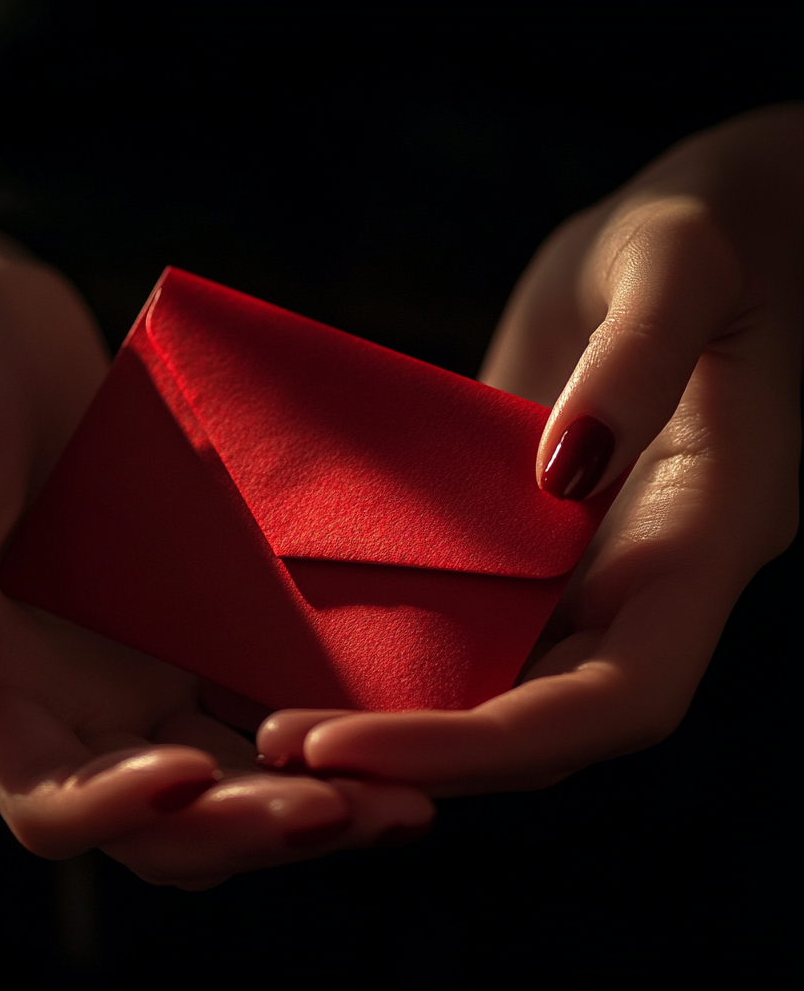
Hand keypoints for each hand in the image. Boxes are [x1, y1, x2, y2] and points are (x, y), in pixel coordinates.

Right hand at [0, 222, 431, 886]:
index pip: (48, 795)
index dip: (120, 808)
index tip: (201, 776)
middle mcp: (65, 699)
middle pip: (164, 815)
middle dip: (256, 826)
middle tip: (368, 812)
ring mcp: (133, 667)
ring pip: (228, 774)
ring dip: (311, 800)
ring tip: (410, 801)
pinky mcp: (188, 624)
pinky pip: (258, 697)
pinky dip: (321, 731)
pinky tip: (398, 722)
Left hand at [258, 105, 802, 794]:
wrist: (692, 234)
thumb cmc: (700, 234)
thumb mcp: (672, 264)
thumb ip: (635, 361)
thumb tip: (571, 470)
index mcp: (706, 535)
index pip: (619, 694)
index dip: (495, 742)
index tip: (360, 747)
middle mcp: (652, 580)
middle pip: (548, 724)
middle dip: (424, 756)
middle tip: (286, 747)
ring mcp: (594, 568)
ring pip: (508, 691)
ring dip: (404, 724)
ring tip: (284, 723)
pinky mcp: (543, 544)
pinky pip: (481, 625)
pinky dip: (409, 660)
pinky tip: (321, 651)